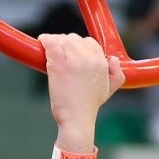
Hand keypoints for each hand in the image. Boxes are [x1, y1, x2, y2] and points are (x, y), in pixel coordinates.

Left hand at [41, 34, 123, 151]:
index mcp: (102, 62)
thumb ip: (115, 74)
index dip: (79, 46)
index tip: (70, 53)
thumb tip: (112, 59)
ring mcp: (73, 60)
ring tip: (50, 50)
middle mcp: (89, 58)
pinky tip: (42, 42)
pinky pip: (51, 44)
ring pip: (62, 40)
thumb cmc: (88, 106)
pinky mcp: (59, 65)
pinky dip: (45, 41)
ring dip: (54, 42)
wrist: (77, 119)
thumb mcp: (109, 90)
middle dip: (66, 44)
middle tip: (59, 53)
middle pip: (75, 39)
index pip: (90, 43)